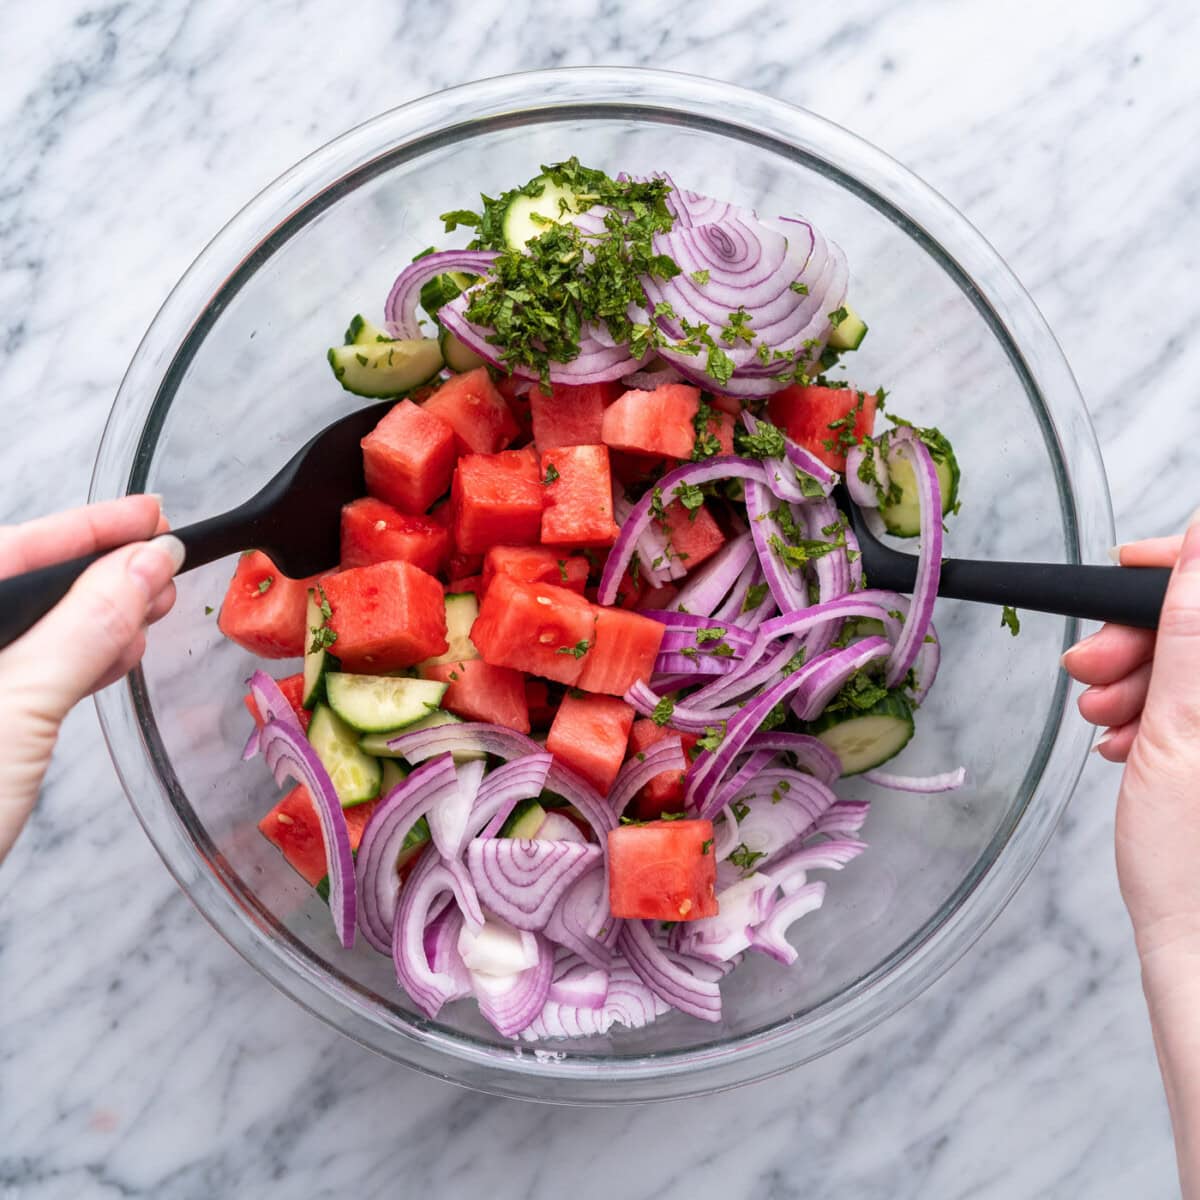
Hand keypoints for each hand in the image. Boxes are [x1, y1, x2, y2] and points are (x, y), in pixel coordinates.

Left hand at [0, 496, 181, 862]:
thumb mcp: (19, 704)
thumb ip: (84, 627)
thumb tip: (143, 564)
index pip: (15, 547)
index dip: (90, 525)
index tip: (151, 513)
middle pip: (26, 583)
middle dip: (102, 565)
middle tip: (165, 551)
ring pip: (37, 629)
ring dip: (101, 614)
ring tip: (154, 601)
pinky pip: (36, 670)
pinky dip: (83, 658)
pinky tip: (118, 654)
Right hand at [1063, 515, 1199, 1194]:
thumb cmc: (1191, 865)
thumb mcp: (1181, 733)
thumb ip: (1192, 633)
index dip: (1175, 569)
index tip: (1125, 571)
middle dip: (1141, 635)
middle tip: (1093, 668)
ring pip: (1189, 665)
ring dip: (1137, 677)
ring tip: (1104, 717)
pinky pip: (1189, 702)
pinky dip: (1149, 709)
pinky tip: (1124, 735)